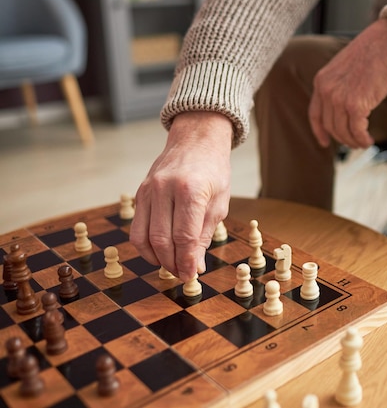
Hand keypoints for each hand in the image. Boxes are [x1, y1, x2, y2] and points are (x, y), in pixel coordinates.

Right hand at [130, 111, 232, 280]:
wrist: (196, 140)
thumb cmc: (213, 171)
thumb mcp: (219, 202)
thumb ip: (204, 234)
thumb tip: (194, 266)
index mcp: (190, 190)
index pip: (185, 237)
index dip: (187, 261)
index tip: (191, 276)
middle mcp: (165, 188)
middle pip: (162, 240)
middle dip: (172, 264)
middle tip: (183, 275)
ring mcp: (148, 189)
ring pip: (144, 237)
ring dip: (157, 259)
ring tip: (172, 267)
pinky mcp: (140, 192)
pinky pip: (137, 227)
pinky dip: (145, 246)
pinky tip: (159, 253)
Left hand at [309, 17, 386, 148]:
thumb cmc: (371, 53)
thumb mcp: (344, 68)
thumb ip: (338, 86)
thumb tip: (343, 108)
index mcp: (321, 81)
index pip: (315, 114)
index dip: (319, 132)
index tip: (324, 142)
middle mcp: (327, 91)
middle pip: (331, 126)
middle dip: (343, 138)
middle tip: (354, 142)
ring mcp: (340, 99)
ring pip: (343, 132)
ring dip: (354, 141)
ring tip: (364, 142)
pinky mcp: (356, 105)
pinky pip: (357, 131)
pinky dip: (363, 139)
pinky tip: (369, 140)